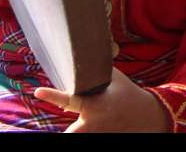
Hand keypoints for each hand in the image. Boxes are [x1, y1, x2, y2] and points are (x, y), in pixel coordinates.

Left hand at [34, 67, 169, 131]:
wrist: (147, 117)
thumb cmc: (127, 94)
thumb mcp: (115, 78)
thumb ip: (97, 68)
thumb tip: (87, 46)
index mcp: (95, 104)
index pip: (69, 99)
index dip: (53, 96)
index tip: (38, 91)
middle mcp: (93, 123)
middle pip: (70, 133)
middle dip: (64, 132)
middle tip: (58, 116)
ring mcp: (97, 134)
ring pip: (75, 135)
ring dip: (75, 130)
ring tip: (87, 119)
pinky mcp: (101, 139)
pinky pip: (85, 136)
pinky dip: (83, 130)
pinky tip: (92, 123)